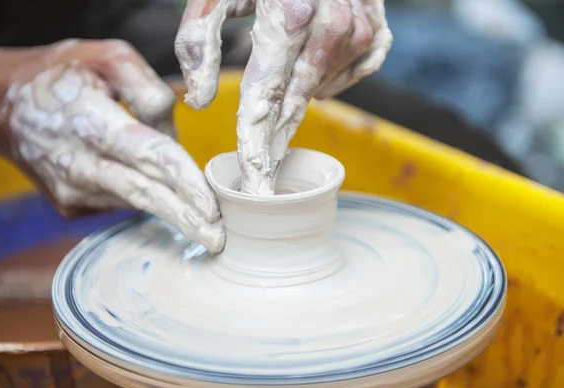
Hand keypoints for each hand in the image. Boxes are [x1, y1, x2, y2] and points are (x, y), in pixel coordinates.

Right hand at [0, 40, 224, 252]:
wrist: (3, 107)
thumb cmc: (62, 76)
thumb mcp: (109, 57)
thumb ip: (149, 89)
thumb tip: (174, 134)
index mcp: (92, 123)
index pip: (148, 158)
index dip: (183, 184)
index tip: (212, 209)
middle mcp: (80, 164)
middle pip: (145, 195)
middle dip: (185, 220)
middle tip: (218, 240)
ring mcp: (72, 190)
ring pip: (135, 200)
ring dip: (170, 207)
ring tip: (198, 211)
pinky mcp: (70, 204)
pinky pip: (119, 201)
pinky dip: (143, 195)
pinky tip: (150, 186)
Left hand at [175, 0, 391, 193]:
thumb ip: (198, 42)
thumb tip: (197, 101)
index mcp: (289, 16)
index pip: (265, 98)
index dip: (255, 144)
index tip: (252, 184)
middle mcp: (332, 26)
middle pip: (297, 104)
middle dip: (275, 142)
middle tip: (262, 176)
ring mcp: (360, 28)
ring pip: (324, 89)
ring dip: (298, 100)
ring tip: (277, 100)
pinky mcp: (378, 28)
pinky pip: (356, 72)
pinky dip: (333, 79)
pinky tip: (315, 73)